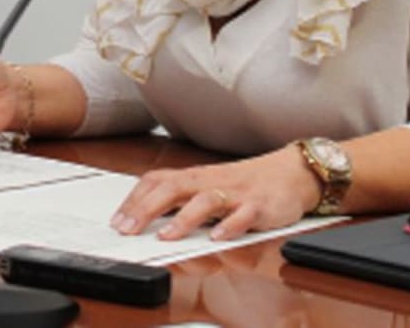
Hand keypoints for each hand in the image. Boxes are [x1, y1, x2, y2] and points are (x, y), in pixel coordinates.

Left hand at [110, 144, 321, 241]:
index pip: (160, 180)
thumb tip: (148, 216)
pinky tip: (218, 238)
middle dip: (147, 208)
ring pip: (207, 201)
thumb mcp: (211, 186)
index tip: (117, 219)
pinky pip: (244, 215)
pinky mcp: (261, 206)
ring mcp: (237, 193)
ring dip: (184, 218)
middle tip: (127, 229)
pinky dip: (230, 225)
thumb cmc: (248, 182)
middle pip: (175, 188)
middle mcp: (213, 181)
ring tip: (166, 236)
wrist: (293, 172)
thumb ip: (185, 199)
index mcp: (198, 177)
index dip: (136, 198)